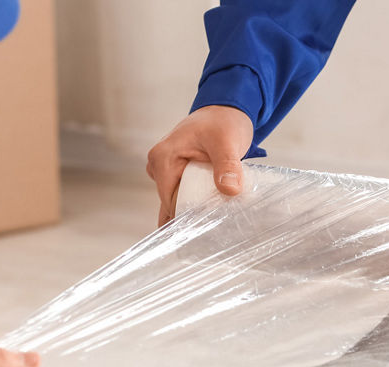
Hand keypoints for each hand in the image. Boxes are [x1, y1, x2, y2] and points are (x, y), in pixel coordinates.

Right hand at [147, 105, 254, 226]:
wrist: (226, 111)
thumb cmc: (223, 122)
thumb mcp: (227, 142)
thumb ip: (227, 165)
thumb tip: (229, 190)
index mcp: (163, 158)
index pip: (170, 200)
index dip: (189, 216)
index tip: (209, 229)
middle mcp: (158, 165)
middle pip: (172, 203)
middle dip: (191, 218)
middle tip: (213, 233)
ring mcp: (166, 171)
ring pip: (178, 202)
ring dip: (194, 213)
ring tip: (212, 229)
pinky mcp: (177, 175)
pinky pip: (183, 196)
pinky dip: (195, 205)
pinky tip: (208, 219)